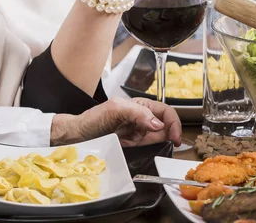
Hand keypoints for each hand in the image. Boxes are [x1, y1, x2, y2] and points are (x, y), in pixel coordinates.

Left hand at [50, 97, 181, 147]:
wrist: (79, 136)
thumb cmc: (93, 118)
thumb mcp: (115, 109)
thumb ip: (137, 113)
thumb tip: (157, 124)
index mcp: (139, 105)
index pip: (163, 111)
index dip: (173, 121)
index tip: (175, 135)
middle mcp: (141, 118)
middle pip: (166, 122)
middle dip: (174, 130)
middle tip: (176, 143)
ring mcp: (138, 131)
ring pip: (161, 134)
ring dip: (169, 140)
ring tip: (172, 147)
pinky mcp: (134, 144)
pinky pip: (151, 145)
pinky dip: (159, 148)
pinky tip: (160, 151)